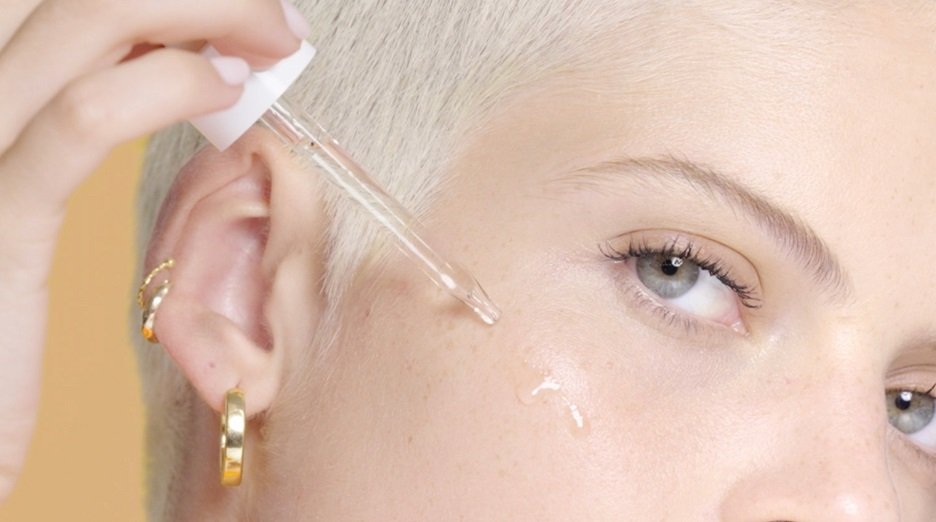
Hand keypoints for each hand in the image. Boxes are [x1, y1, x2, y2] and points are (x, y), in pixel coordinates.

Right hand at [0, 0, 308, 500]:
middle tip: (273, 19)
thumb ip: (70, 116)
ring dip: (203, 12)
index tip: (233, 11)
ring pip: (80, 22)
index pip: (52, 0)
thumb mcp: (21, 190)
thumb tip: (160, 59)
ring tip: (275, 40)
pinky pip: (86, 120)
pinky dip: (168, 85)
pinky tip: (227, 90)